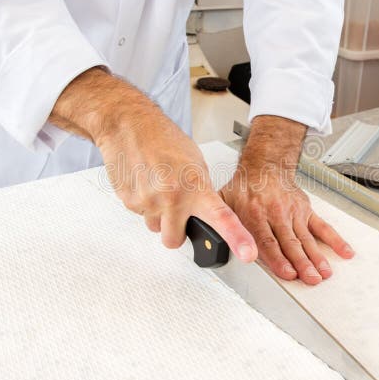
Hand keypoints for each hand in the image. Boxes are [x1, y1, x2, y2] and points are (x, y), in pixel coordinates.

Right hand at [50, 68, 257, 261]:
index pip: (221, 217)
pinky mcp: (129, 201)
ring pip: (155, 227)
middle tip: (176, 208)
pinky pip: (141, 215)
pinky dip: (144, 203)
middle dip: (176, 231)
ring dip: (158, 215)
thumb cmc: (164, 139)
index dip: (237, 238)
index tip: (249, 254)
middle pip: (175, 240)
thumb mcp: (195, 163)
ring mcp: (148, 201)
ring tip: (158, 187)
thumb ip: (202, 192)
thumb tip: (206, 213)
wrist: (129, 125)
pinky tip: (145, 183)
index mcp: (196, 186)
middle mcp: (172, 197)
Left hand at [221, 116, 353, 284]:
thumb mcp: (224, 202)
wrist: (264, 165)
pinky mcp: (305, 210)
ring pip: (307, 238)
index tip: (287, 273)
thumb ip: (219, 224)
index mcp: (255, 214)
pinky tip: (344, 252)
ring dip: (317, 257)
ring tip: (324, 273)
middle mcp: (276, 214)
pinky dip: (335, 239)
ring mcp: (293, 212)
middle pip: (290, 243)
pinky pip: (322, 226)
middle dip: (302, 263)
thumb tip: (207, 244)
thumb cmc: (244, 188)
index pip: (267, 241)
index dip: (278, 259)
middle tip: (310, 278)